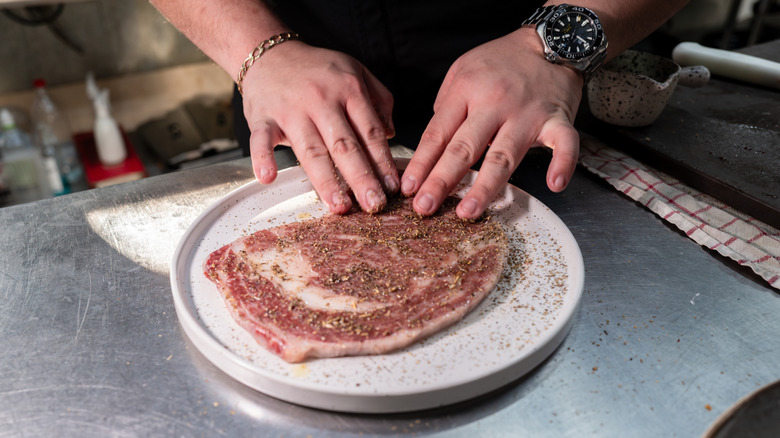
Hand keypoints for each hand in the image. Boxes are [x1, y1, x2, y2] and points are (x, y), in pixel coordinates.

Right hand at [241, 41, 398, 213]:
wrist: (270, 54)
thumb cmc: (317, 69)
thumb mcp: (356, 72)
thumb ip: (380, 99)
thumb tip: (392, 134)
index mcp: (348, 90)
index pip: (370, 131)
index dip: (383, 161)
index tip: (392, 187)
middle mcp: (322, 100)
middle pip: (345, 145)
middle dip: (362, 177)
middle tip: (374, 205)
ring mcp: (291, 110)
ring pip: (311, 150)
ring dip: (326, 180)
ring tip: (339, 205)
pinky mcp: (263, 118)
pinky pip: (262, 139)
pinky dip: (262, 157)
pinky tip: (268, 177)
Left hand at [401, 28, 582, 218]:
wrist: (551, 41)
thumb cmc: (502, 61)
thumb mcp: (462, 70)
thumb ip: (446, 106)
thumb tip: (435, 146)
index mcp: (467, 90)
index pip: (438, 133)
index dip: (421, 163)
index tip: (408, 188)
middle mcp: (495, 103)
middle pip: (464, 148)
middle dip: (441, 180)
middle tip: (425, 207)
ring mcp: (528, 113)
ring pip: (504, 156)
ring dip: (485, 187)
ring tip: (468, 211)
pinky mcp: (558, 119)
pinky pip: (564, 144)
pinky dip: (563, 164)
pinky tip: (555, 185)